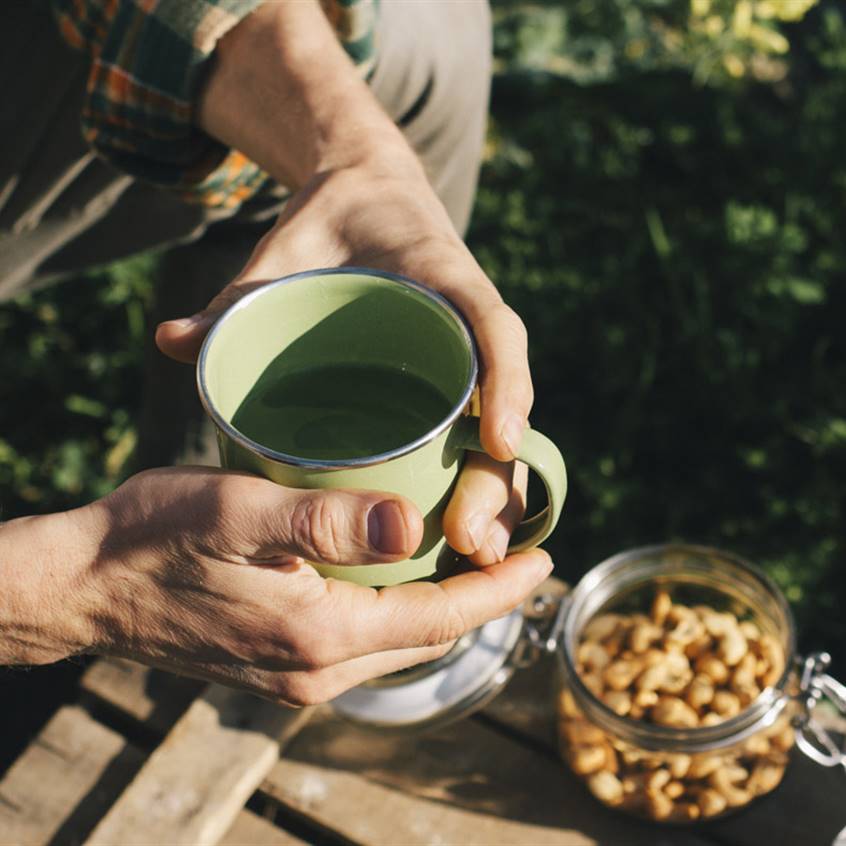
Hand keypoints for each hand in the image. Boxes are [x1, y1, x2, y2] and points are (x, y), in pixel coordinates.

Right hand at [0, 468, 551, 702]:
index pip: (440, 618)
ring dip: (443, 605)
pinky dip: (400, 609)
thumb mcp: (236, 513)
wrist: (83, 587)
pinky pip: (364, 640)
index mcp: (320, 634)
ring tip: (476, 561)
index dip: (499, 590)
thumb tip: (410, 524)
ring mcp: (295, 673)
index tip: (545, 559)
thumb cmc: (152, 537)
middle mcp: (316, 670)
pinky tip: (403, 575)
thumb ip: (324, 522)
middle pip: (429, 636)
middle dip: (483, 599)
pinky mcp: (277, 660)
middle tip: (520, 553)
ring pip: (398, 641)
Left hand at [157, 164, 532, 565]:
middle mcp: (468, 324)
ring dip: (498, 494)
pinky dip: (476, 481)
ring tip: (475, 556)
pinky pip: (474, 432)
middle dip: (497, 472)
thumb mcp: (285, 253)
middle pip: (504, 403)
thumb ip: (238, 294)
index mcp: (445, 278)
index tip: (497, 442)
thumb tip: (169, 340)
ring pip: (499, 429)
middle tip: (470, 538)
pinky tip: (461, 537)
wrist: (367, 198)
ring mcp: (465, 357)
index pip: (493, 326)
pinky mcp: (449, 382)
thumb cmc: (331, 224)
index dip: (507, 383)